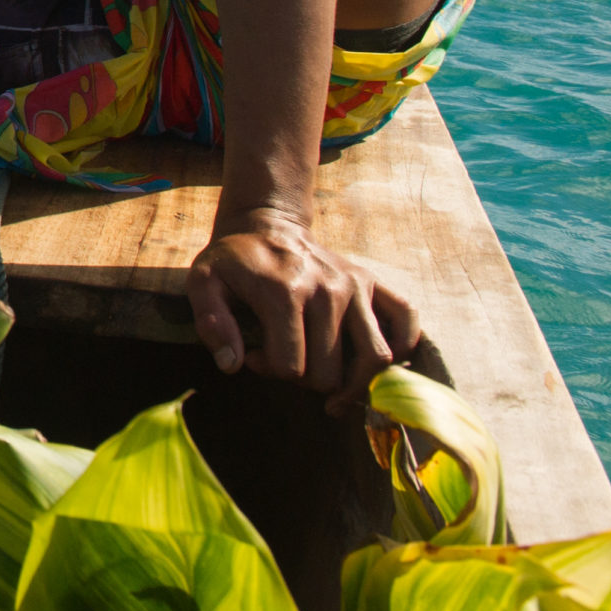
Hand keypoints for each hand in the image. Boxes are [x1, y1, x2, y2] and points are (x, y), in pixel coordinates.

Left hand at [187, 211, 420, 412]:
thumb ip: (211, 323)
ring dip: (353, 382)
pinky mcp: (374, 283)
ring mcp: (356, 285)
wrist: (267, 224)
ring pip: (376, 359)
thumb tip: (233, 364)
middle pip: (331, 372)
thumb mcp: (203, 281)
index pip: (292, 367)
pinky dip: (400, 348)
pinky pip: (407, 323)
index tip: (254, 356)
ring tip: (332, 385)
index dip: (270, 371)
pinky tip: (370, 358)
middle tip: (289, 362)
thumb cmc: (233, 261)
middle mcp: (327, 288)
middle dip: (306, 380)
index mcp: (283, 291)